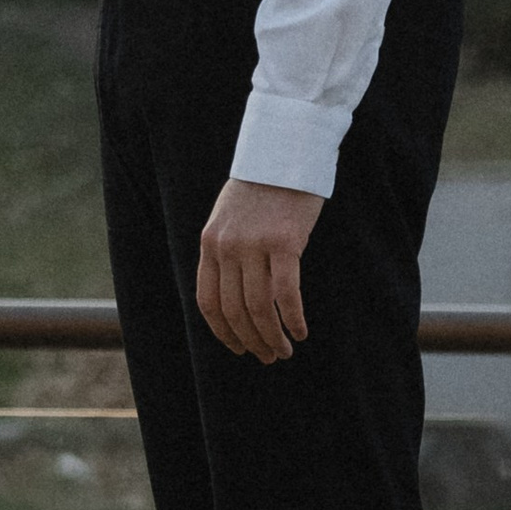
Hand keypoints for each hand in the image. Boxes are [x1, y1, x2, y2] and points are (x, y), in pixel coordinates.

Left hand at [195, 178, 321, 366]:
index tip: (239, 348)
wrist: (284, 152)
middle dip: (252, 341)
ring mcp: (254, 245)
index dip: (223, 333)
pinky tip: (301, 331)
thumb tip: (236, 295)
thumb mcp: (230, 218)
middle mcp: (227, 247)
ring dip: (273, 336)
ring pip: (259, 307)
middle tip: (269, 357)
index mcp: (209, 243)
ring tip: (285, 350)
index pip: (208, 302)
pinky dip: (293, 318)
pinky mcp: (284, 242)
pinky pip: (285, 293)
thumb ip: (227, 251)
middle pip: (235, 311)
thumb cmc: (262, 188)